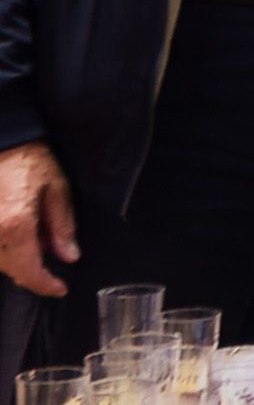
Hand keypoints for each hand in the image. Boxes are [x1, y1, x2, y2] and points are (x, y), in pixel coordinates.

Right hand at [0, 139, 76, 294]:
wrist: (3, 142)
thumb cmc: (31, 162)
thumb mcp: (57, 190)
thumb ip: (62, 227)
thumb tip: (68, 256)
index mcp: (15, 226)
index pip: (28, 272)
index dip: (45, 285)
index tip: (60, 288)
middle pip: (11, 270)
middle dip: (33, 268)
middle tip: (50, 246)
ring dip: (17, 257)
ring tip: (33, 230)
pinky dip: (5, 248)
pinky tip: (16, 229)